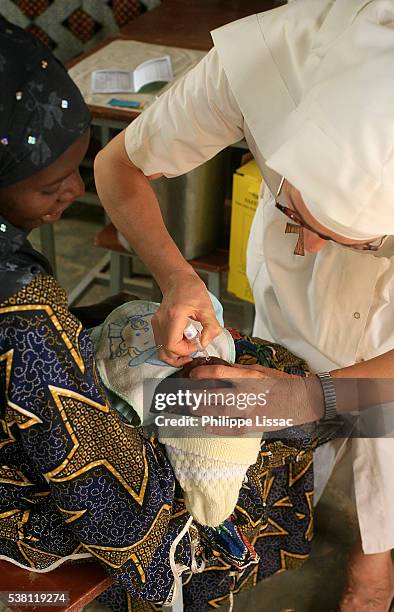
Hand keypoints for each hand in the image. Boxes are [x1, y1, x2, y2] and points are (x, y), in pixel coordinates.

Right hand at [152, 270, 221, 365]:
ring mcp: (156, 323)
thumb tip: (204, 344)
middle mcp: (161, 321)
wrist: (178, 280)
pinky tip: (183, 339)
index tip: (196, 343)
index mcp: (174, 316)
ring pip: (161, 350)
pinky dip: (172, 347)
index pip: (173, 345)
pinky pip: (161, 343)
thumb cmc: (192, 290)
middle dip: (180, 356)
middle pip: (165, 351)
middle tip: (192, 350)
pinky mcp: (156, 325)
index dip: (185, 350)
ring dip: (176, 353)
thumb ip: (210, 328)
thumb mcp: (208, 308)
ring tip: (188, 345)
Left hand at [189, 363, 322, 433]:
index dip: (202, 373)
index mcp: (249, 376)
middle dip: (198, 396)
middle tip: (188, 396)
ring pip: (220, 413)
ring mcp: (250, 411)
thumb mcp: (260, 370)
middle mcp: (247, 393)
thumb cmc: (281, 382)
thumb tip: (220, 369)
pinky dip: (217, 428)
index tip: (193, 374)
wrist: (302, 400)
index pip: (219, 372)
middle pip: (215, 395)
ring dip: (203, 411)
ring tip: (193, 409)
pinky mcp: (254, 425)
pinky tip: (207, 426)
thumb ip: (240, 371)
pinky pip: (232, 428)